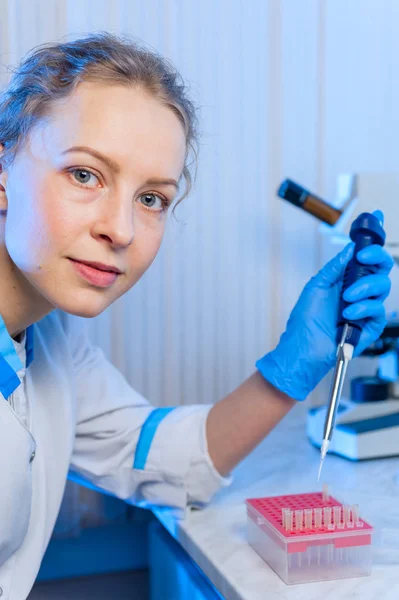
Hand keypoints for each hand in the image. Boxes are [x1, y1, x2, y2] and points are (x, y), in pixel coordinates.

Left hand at [256, 211, 393, 400]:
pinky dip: (364, 308)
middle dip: (376, 257)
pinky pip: (378, 310)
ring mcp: (366, 308)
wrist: (302, 348)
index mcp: (346, 279)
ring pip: (382, 286)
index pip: (365, 256)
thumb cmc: (304, 320)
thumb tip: (350, 249)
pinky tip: (349, 313)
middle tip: (363, 258)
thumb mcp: (316, 286)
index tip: (377, 217)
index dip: (373, 238)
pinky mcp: (370, 326)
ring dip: (363, 288)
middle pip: (381, 267)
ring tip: (346, 299)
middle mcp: (359, 291)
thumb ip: (335, 267)